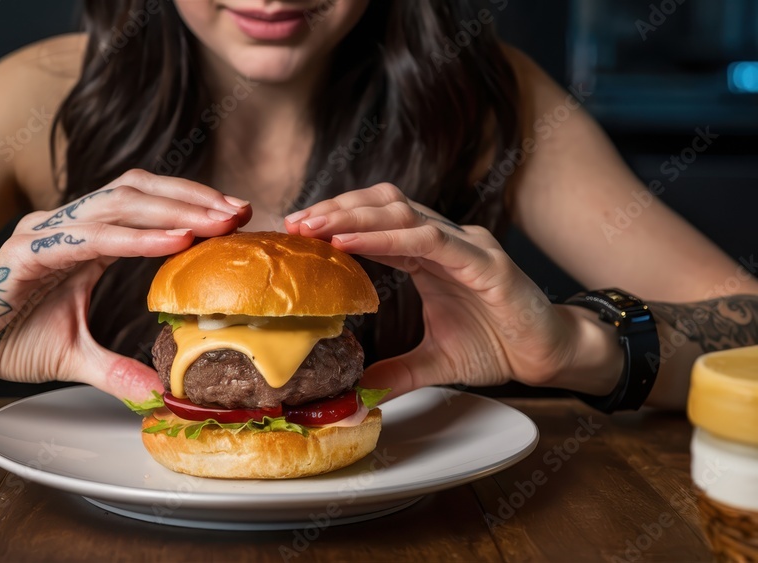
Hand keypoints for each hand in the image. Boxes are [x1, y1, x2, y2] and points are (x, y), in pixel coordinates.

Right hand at [0, 169, 250, 399]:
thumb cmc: (11, 339)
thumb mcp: (77, 355)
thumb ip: (118, 368)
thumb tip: (158, 393)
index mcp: (81, 237)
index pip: (141, 202)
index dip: (187, 202)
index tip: (233, 215)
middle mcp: (65, 224)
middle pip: (136, 191)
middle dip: (191, 198)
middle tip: (239, 211)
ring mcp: (45, 233)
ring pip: (117, 204)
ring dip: (173, 211)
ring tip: (217, 221)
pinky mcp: (28, 252)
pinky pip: (90, 238)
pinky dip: (136, 239)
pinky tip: (175, 241)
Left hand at [285, 183, 620, 398]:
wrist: (552, 354)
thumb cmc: (500, 345)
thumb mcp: (435, 361)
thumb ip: (396, 372)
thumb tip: (359, 392)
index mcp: (430, 255)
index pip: (377, 222)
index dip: (337, 220)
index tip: (297, 230)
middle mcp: (446, 240)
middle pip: (384, 204)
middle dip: (336, 209)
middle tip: (295, 222)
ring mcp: (466, 245)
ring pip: (402, 212)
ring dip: (352, 215)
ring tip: (312, 226)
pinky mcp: (485, 262)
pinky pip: (429, 240)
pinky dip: (386, 237)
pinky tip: (350, 242)